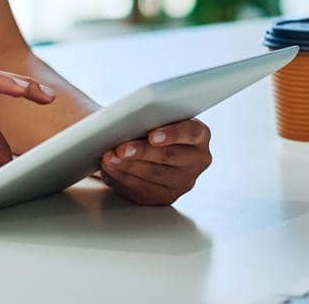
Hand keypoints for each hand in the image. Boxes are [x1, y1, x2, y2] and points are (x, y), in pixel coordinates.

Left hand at [97, 118, 211, 205]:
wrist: (142, 142)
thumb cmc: (147, 122)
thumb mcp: (152, 113)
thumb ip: (147, 112)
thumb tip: (123, 116)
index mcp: (199, 134)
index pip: (191, 132)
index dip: (172, 134)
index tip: (151, 136)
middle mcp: (197, 159)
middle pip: (169, 156)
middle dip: (142, 153)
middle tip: (120, 149)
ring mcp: (183, 181)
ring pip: (155, 175)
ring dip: (128, 166)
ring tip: (109, 158)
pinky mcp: (166, 196)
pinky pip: (143, 190)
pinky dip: (123, 178)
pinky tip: (110, 169)